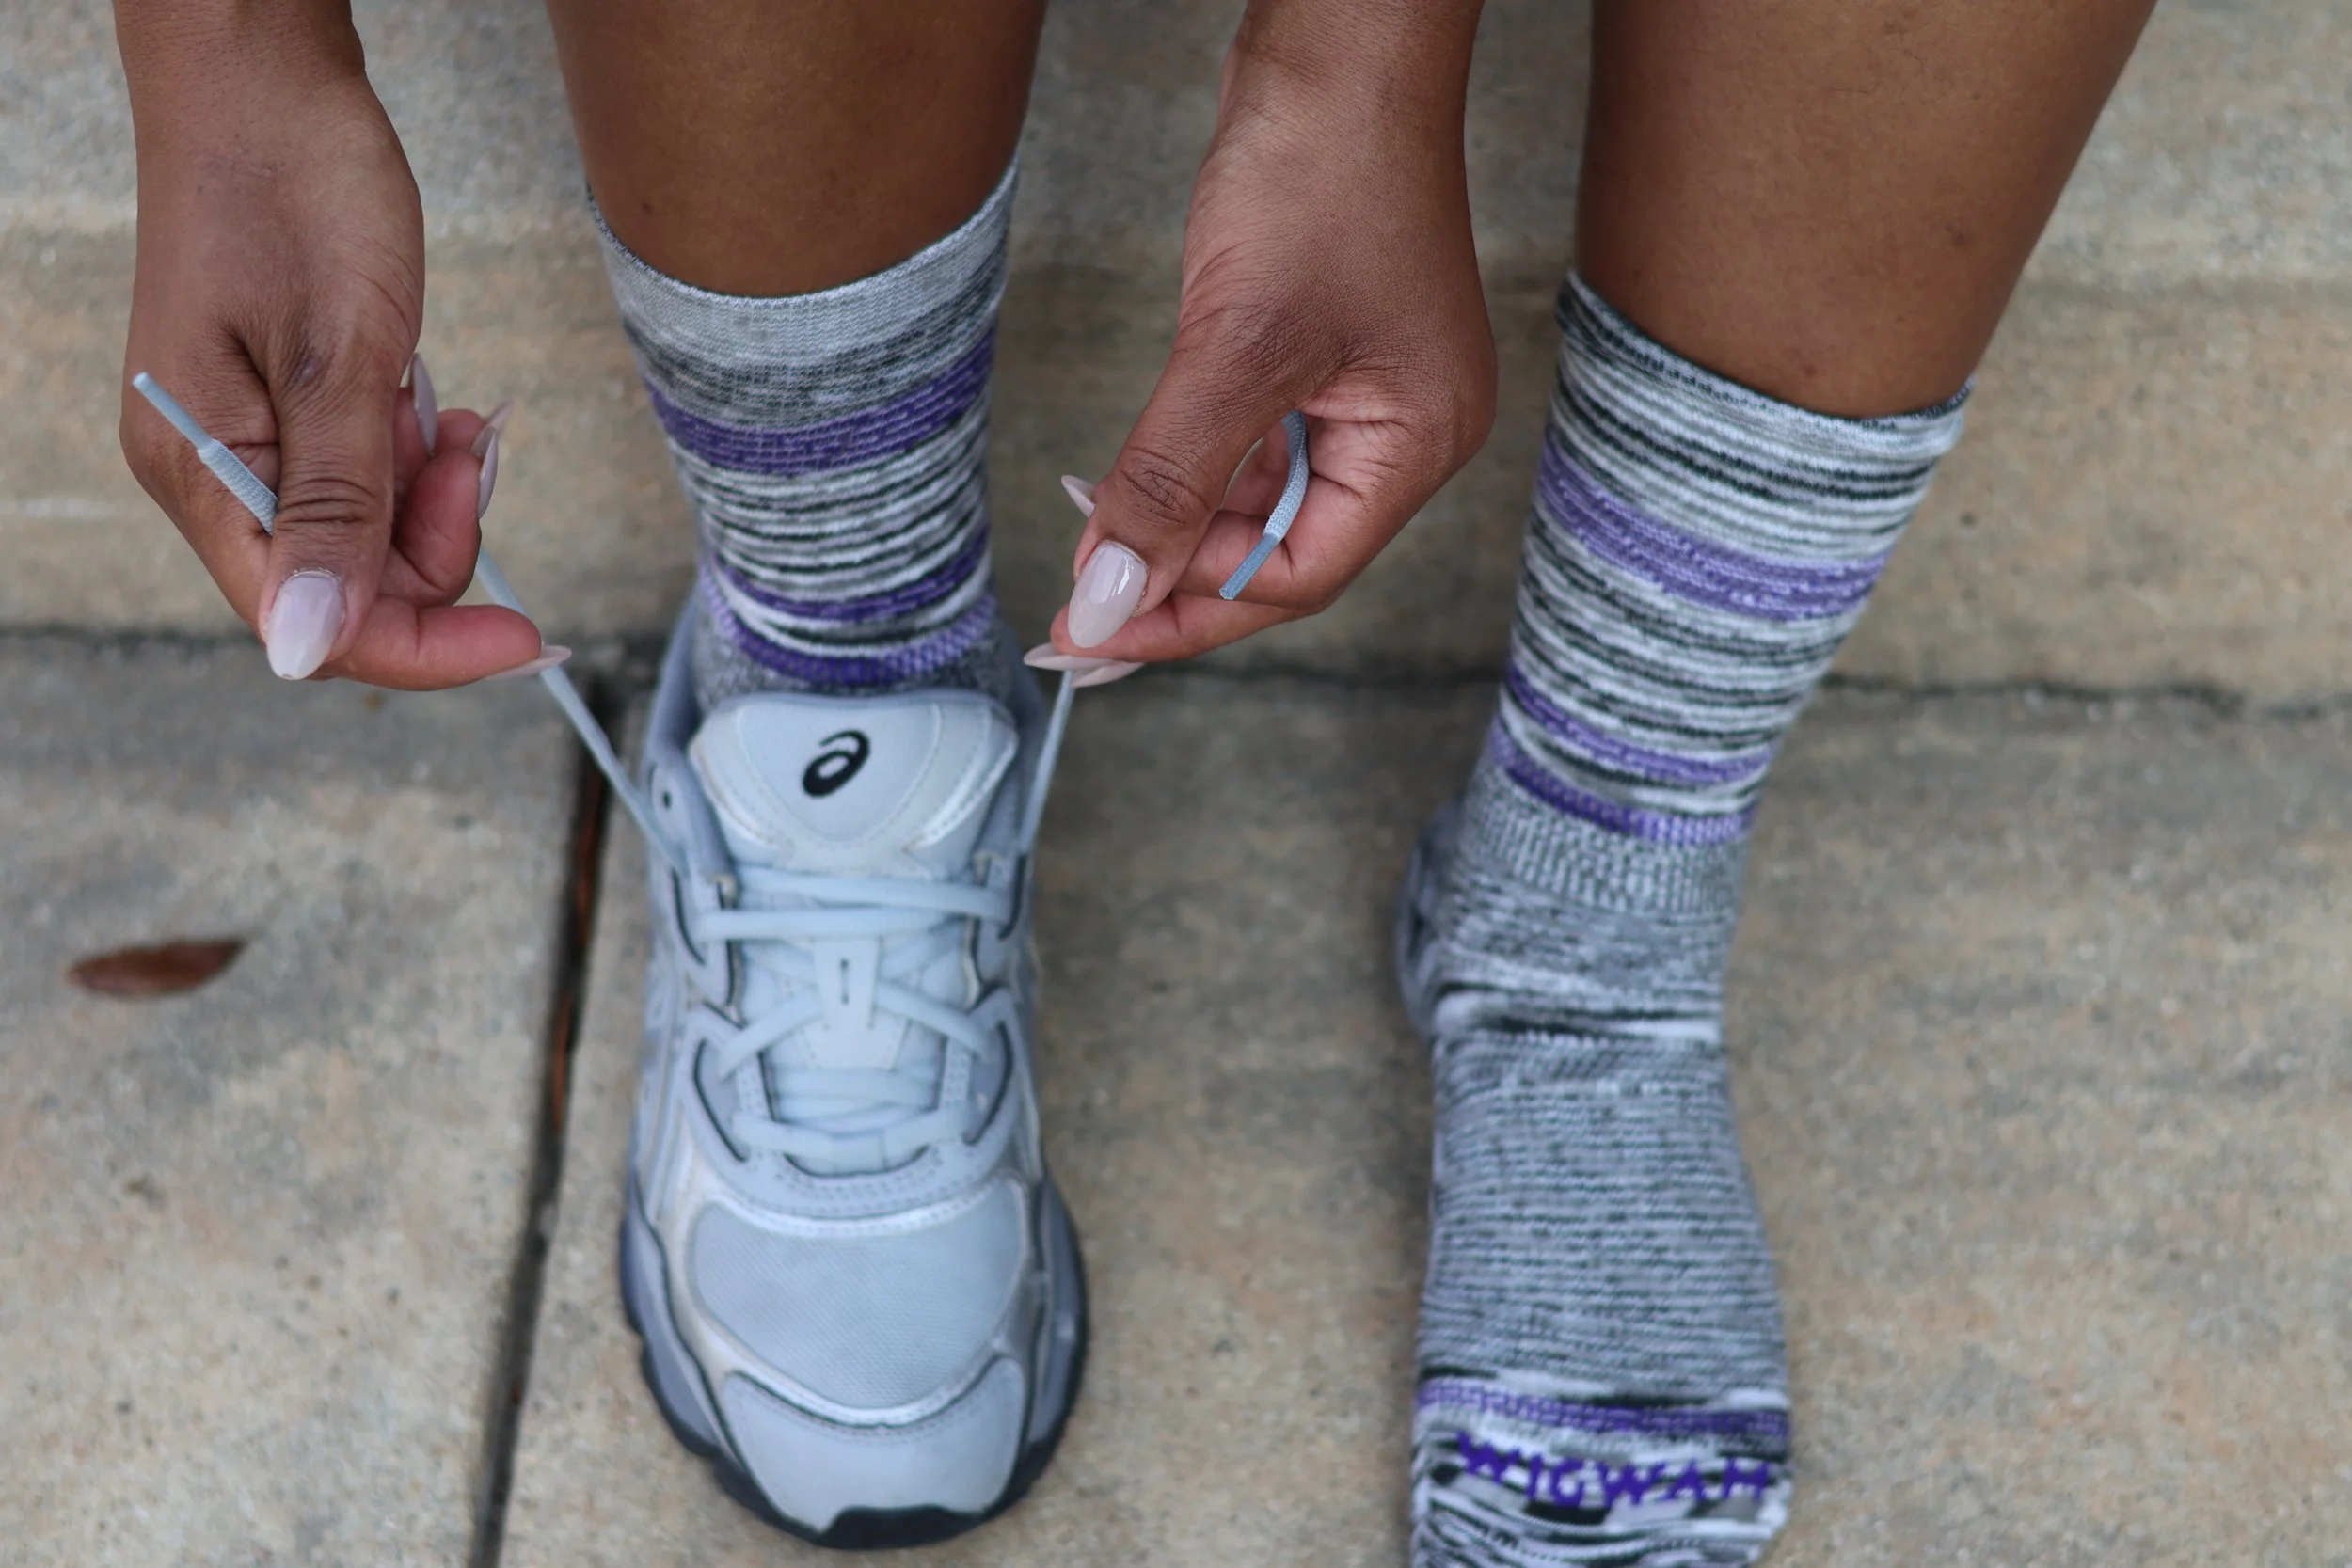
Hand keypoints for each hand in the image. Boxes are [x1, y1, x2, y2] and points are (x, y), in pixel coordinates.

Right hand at [116, 38, 542, 687]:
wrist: (266, 77)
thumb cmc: (294, 191)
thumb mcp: (340, 360)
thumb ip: (335, 510)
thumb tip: (307, 650)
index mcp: (202, 471)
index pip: (316, 625)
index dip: (429, 648)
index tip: (528, 636)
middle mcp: (215, 471)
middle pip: (353, 588)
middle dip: (437, 544)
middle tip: (470, 454)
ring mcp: (252, 441)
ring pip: (373, 534)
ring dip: (434, 494)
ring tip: (451, 414)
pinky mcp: (290, 410)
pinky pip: (371, 478)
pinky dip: (420, 458)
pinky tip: (437, 404)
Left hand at [1041, 20, 1495, 664]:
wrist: (1340, 43)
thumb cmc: (1324, 170)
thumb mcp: (1234, 345)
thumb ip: (1171, 481)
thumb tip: (1114, 596)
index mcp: (1417, 442)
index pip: (1298, 575)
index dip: (1192, 610)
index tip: (1096, 631)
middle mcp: (1400, 429)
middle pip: (1276, 549)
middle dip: (1175, 581)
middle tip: (1076, 620)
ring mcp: (1360, 390)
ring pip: (1255, 499)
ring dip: (1173, 529)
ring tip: (1087, 559)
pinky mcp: (1316, 351)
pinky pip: (1249, 443)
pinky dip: (1187, 470)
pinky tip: (1126, 493)